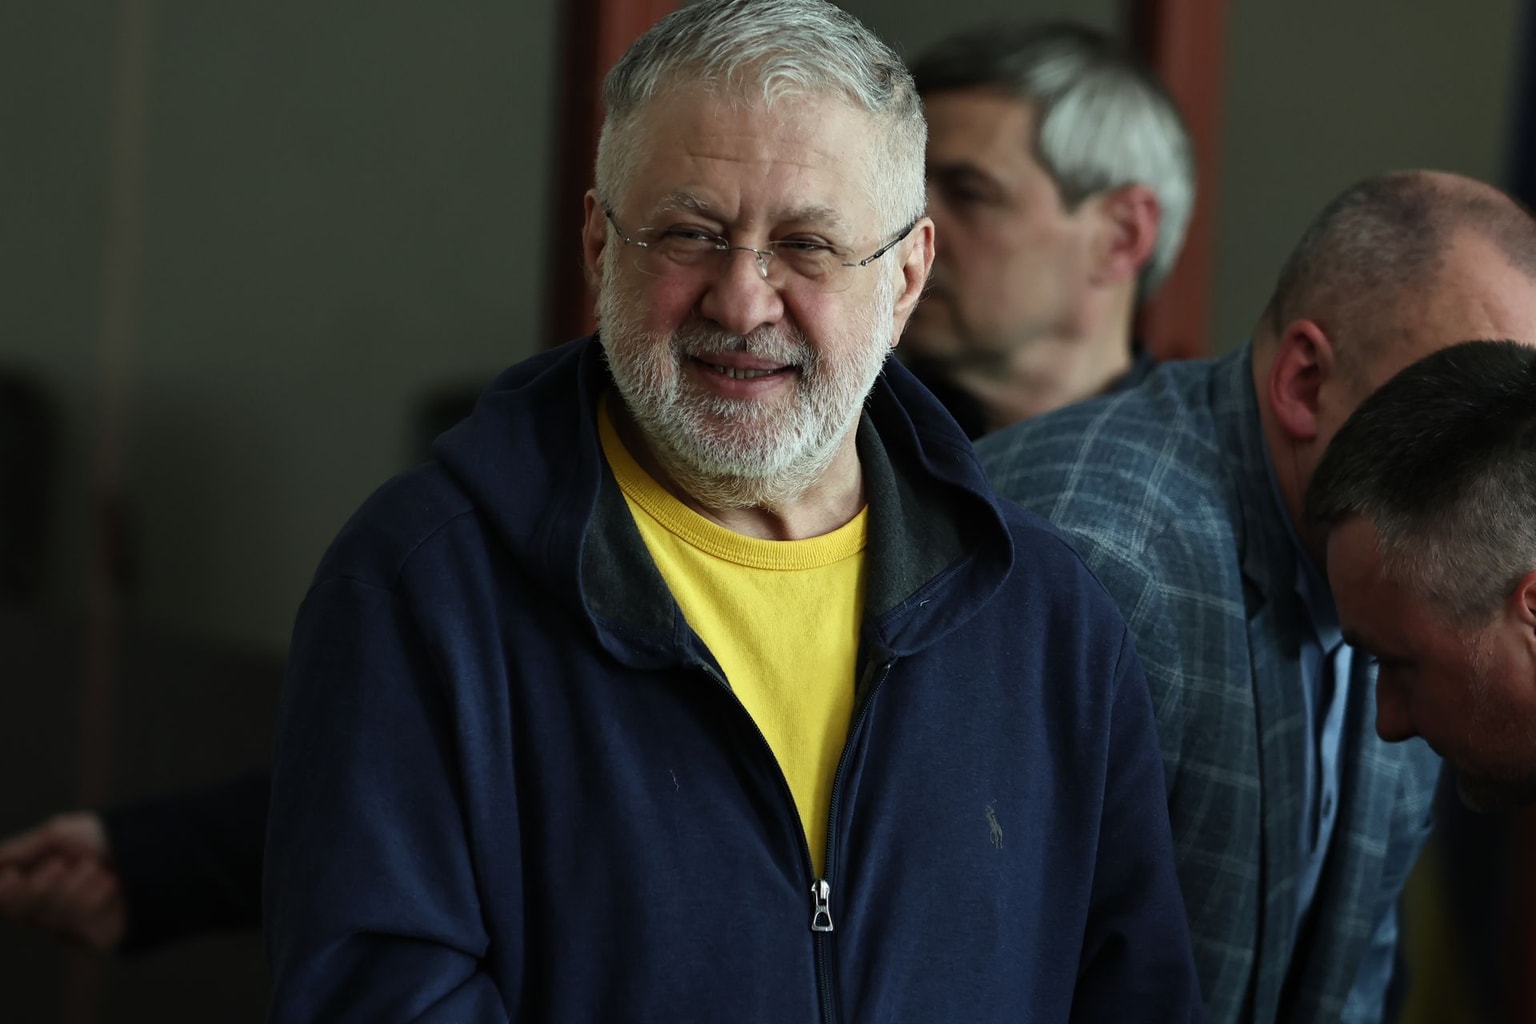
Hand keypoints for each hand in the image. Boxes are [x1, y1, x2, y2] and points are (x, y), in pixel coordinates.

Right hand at [0, 812, 126, 950]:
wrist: (155, 846)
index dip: (4, 894)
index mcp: (39, 887)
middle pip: (22, 912)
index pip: (9, 902)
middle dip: (38, 888)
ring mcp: (74, 927)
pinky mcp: (95, 939)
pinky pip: (78, 922)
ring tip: (96, 868)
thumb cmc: (106, 838)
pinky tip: (113, 885)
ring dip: (73, 885)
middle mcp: (52, 911)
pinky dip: (93, 896)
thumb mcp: (59, 836)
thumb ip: (19, 851)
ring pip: (49, 916)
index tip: (11, 874)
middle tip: (61, 865)